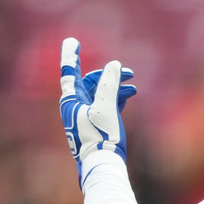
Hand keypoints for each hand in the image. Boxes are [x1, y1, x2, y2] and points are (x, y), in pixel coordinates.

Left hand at [59, 38, 136, 183]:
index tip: (72, 40)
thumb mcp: (105, 107)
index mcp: (71, 99)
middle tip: (128, 72)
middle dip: (109, 74)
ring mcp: (86, 113)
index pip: (70, 71)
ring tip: (133, 85)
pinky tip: (129, 94)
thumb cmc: (100, 136)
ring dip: (116, 85)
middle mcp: (76, 104)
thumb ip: (109, 84)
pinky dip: (117, 96)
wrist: (102, 162)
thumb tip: (113, 64)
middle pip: (91, 81)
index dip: (72, 55)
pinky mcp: (97, 122)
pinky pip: (106, 103)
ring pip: (101, 92)